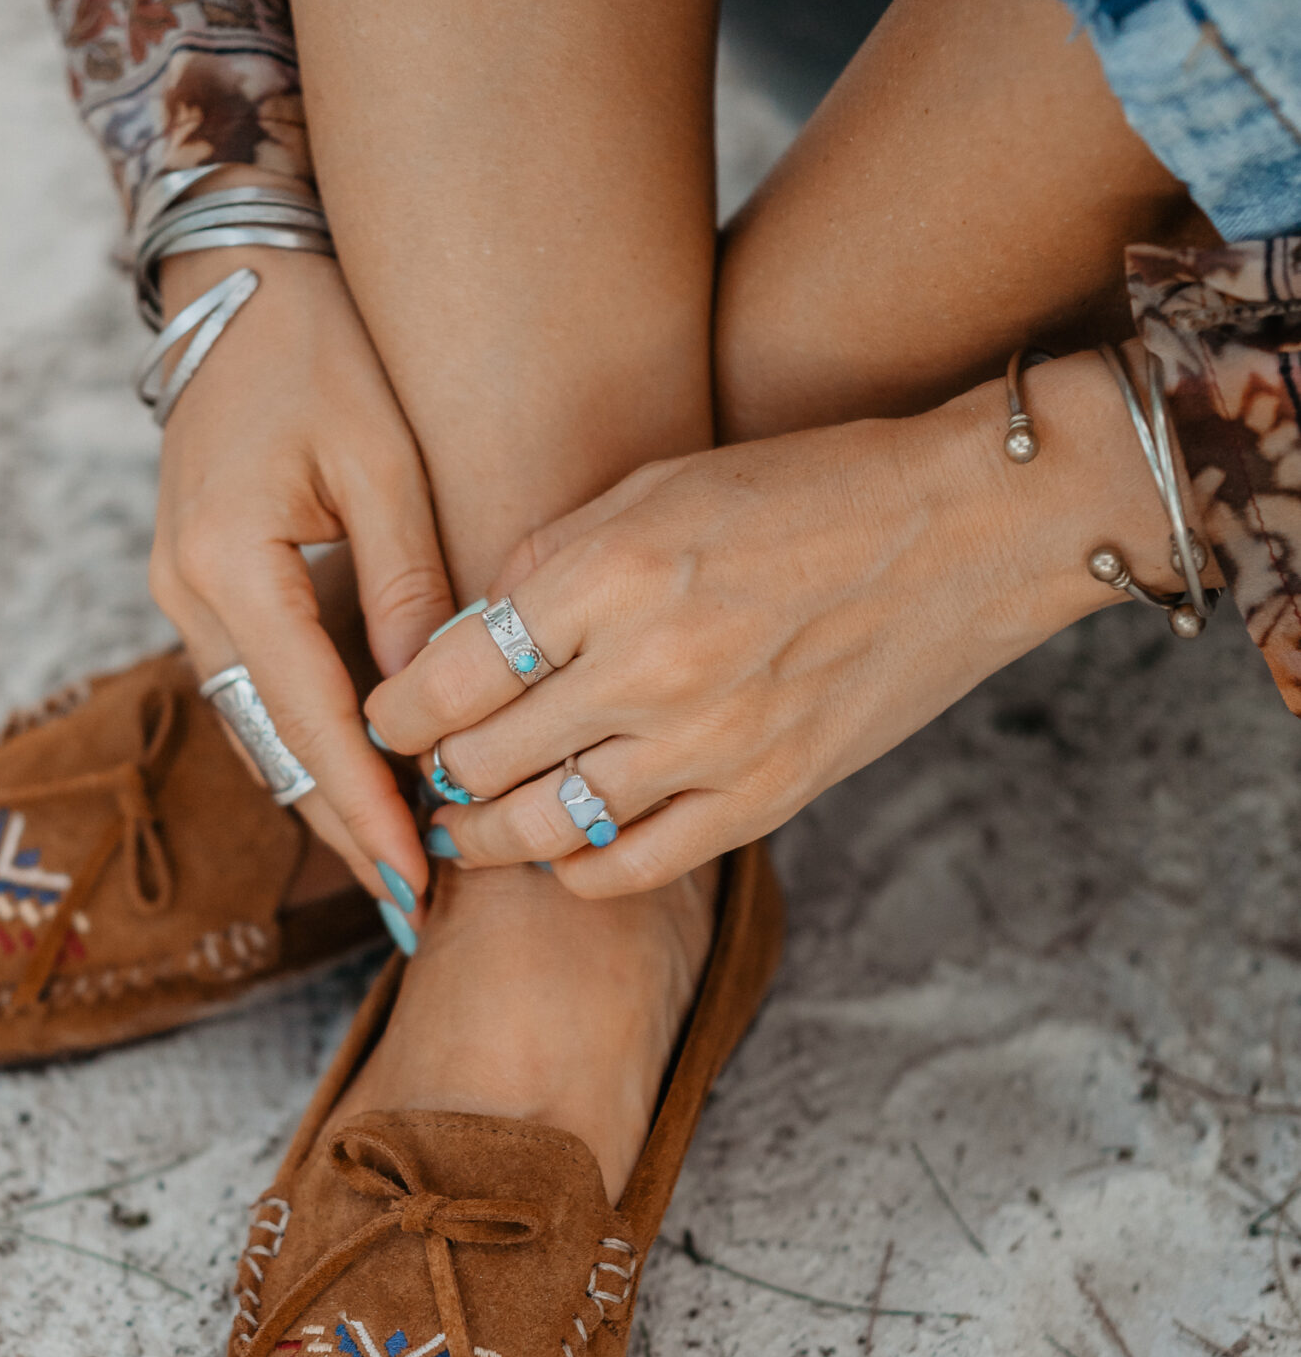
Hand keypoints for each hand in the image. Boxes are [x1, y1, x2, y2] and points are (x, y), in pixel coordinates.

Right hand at [149, 175, 450, 904]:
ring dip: (326, 791)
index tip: (414, 876)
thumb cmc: (320, 350)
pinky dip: (309, 741)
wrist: (236, 283)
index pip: (309, 717)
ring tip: (402, 861)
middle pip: (274, 743)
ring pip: (259, 727)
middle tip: (416, 903)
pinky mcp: (198, 589)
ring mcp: (181, 595)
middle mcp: (188, 593)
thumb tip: (425, 702)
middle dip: (345, 824)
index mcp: (229, 561)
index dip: (364, 804)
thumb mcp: (383, 458)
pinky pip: (255, 691)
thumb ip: (404, 583)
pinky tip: (367, 778)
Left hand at [366, 354, 1178, 892]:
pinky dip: (576, 871)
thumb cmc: (807, 488)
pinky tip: (560, 854)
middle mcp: (651, 666)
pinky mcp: (764, 796)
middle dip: (436, 770)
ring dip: (485, 834)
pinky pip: (631, 867)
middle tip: (426, 768)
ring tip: (467, 825)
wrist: (968, 529)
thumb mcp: (659, 485)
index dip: (398, 708)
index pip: (449, 674)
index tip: (389, 713)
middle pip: (480, 759)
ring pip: (541, 829)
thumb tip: (461, 645)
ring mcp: (711, 744)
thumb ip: (551, 564)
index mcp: (611, 570)